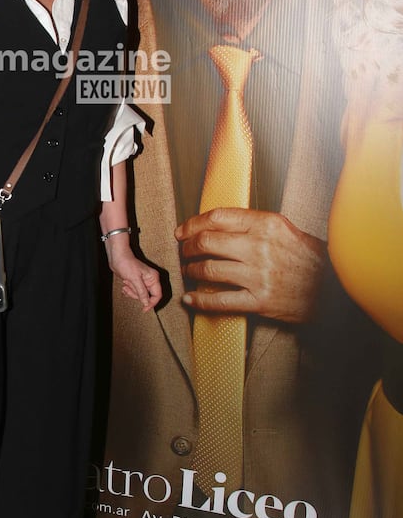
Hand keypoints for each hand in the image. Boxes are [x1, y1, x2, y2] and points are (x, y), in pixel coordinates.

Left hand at [106, 238, 162, 311]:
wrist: (117, 257)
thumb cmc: (126, 264)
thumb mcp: (134, 279)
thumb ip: (142, 292)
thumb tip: (147, 304)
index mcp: (153, 278)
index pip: (157, 295)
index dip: (151, 303)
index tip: (144, 309)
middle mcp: (150, 280)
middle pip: (147, 296)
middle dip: (136, 294)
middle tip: (128, 287)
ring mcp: (143, 282)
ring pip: (139, 295)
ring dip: (131, 292)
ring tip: (126, 283)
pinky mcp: (136, 283)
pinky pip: (134, 292)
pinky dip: (128, 290)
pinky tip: (124, 284)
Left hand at [175, 207, 325, 323]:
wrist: (335, 288)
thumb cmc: (310, 259)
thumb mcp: (286, 229)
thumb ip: (255, 224)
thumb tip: (218, 225)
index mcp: (266, 224)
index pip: (218, 217)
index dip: (193, 223)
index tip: (183, 231)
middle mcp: (260, 247)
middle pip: (208, 241)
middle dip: (188, 247)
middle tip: (184, 251)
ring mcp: (258, 275)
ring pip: (209, 269)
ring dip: (191, 270)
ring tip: (189, 270)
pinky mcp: (259, 301)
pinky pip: (220, 300)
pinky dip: (200, 300)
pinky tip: (191, 298)